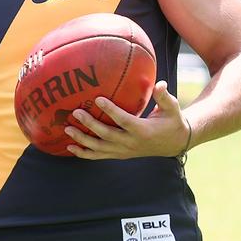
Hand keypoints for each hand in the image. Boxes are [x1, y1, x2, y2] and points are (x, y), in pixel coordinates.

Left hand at [66, 82, 190, 159]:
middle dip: (90, 124)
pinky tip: (69, 147)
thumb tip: (160, 83)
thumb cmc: (171, 121)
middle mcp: (131, 143)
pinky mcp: (119, 155)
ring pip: (100, 148)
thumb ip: (163, 97)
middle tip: (76, 112)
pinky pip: (99, 156)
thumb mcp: (172, 108)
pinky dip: (84, 153)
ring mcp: (124, 151)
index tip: (98, 99)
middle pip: (107, 135)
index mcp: (143, 130)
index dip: (111, 111)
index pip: (124, 121)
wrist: (174, 143)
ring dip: (82, 140)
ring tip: (67, 128)